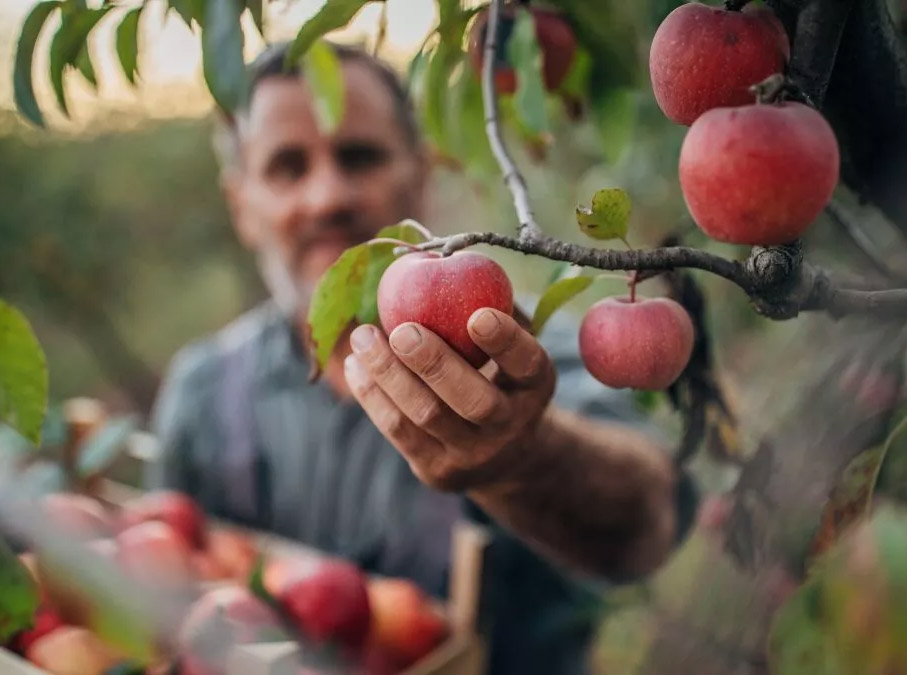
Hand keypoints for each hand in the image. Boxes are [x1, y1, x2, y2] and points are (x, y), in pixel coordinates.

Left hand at [344, 308, 555, 491]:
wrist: (503, 454)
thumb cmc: (499, 374)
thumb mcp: (510, 345)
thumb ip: (490, 305)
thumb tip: (445, 254)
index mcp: (536, 385)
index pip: (527, 364)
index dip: (505, 341)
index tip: (479, 314)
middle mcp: (511, 425)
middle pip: (473, 401)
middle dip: (435, 364)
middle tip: (402, 330)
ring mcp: (474, 454)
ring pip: (426, 415)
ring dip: (388, 374)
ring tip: (362, 336)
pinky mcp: (438, 470)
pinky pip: (398, 431)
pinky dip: (372, 395)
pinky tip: (357, 364)